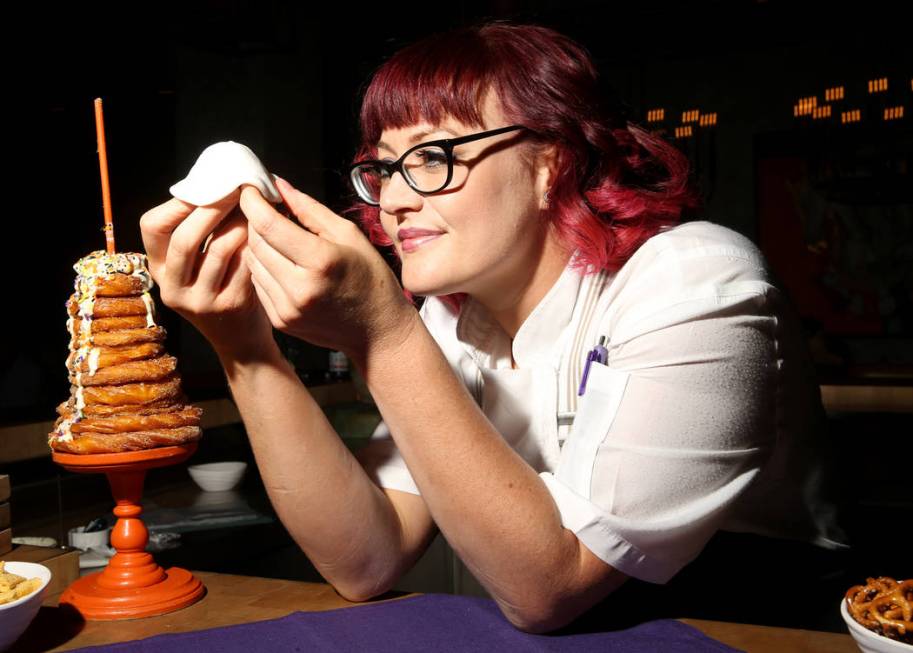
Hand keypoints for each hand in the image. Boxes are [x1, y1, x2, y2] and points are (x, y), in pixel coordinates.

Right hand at [139, 192, 273, 359]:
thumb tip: (215, 182)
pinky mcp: (229, 306)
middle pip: (184, 238)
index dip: (177, 203)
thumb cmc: (221, 288)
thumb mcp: (196, 265)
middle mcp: (173, 287)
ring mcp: (200, 300)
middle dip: (211, 207)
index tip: (204, 185)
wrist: (240, 340)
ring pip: (218, 249)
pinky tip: (265, 231)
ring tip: (253, 207)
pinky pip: (243, 264)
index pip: (152, 227)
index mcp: (159, 270)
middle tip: (234, 188)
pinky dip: (254, 243)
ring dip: (238, 222)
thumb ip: (197, 232)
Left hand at [240, 177, 415, 365]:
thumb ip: (310, 209)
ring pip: (252, 263)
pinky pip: (258, 284)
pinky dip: (265, 268)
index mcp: (321, 261)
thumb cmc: (370, 279)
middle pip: (256, 242)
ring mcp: (287, 309)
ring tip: (278, 238)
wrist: (378, 331)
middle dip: (256, 220)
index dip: (253, 202)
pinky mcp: (281, 321)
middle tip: (268, 210)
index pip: (269, 225)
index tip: (250, 188)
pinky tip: (283, 263)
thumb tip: (279, 185)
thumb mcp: (349, 235)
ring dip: (259, 244)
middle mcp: (300, 288)